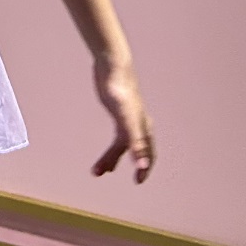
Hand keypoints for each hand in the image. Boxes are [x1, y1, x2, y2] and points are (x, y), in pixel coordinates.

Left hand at [91, 54, 154, 181]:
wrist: (112, 64)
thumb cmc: (119, 89)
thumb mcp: (125, 118)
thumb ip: (134, 142)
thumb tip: (141, 165)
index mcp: (142, 127)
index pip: (148, 153)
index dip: (145, 167)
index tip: (138, 181)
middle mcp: (138, 124)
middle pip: (134, 151)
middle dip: (124, 164)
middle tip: (108, 175)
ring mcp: (128, 117)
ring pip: (122, 145)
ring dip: (112, 158)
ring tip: (98, 171)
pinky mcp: (118, 111)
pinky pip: (118, 135)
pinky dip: (112, 148)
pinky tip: (106, 153)